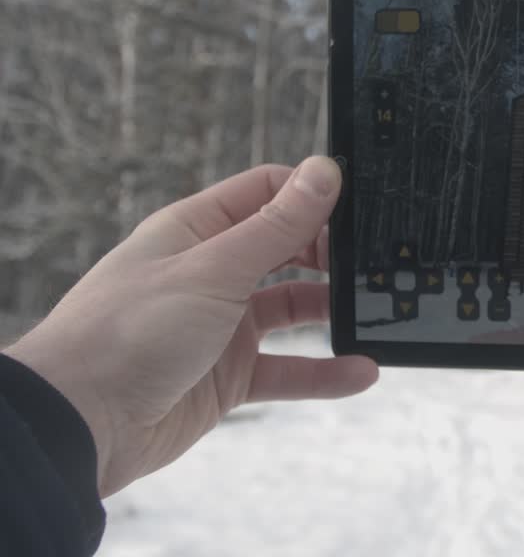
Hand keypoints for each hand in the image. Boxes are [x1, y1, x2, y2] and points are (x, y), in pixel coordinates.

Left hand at [3, 157, 378, 496]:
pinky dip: (325, 372)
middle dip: (330, 253)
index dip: (312, 195)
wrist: (79, 422)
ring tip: (374, 313)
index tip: (358, 209)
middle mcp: (211, 272)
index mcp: (196, 229)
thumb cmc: (127, 332)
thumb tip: (324, 170)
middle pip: (286, 247)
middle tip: (373, 263)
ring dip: (332, 311)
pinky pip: (289, 368)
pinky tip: (361, 371)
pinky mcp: (229, 376)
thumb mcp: (215, 268)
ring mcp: (221, 325)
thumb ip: (277, 225)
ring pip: (292, 308)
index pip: (266, 192)